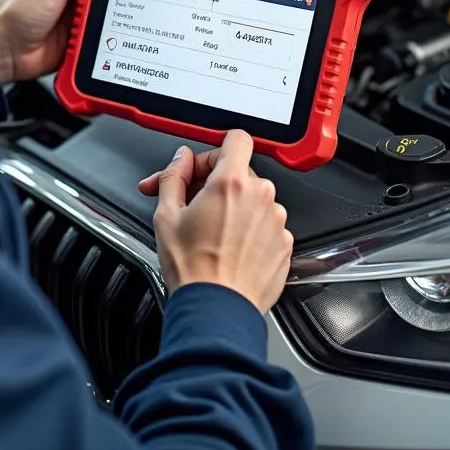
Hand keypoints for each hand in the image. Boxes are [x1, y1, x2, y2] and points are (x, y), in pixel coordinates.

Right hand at [138, 131, 293, 313]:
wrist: (216, 310)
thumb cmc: (193, 269)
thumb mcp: (165, 215)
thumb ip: (173, 176)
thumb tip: (179, 161)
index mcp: (231, 182)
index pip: (237, 138)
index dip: (216, 149)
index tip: (204, 166)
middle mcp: (261, 197)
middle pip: (242, 172)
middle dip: (217, 182)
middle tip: (193, 203)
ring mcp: (277, 222)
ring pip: (254, 200)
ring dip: (235, 208)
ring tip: (211, 232)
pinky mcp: (285, 245)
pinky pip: (266, 225)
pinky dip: (250, 231)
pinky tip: (229, 248)